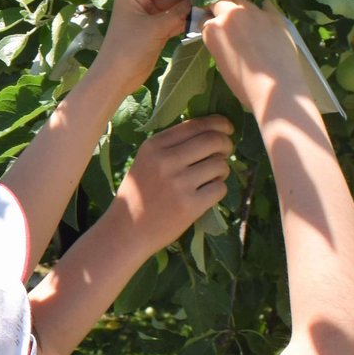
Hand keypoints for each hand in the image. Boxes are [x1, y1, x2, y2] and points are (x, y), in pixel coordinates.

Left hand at [86, 0, 195, 92]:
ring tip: (212, 7)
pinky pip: (173, 20)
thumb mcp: (155, 28)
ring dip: (190, 9)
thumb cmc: (130, 48)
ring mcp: (148, 16)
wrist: (117, 77)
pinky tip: (202, 19)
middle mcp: (140, 1)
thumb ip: (178, 12)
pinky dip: (185, 21)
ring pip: (173, 8)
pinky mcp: (154, 29)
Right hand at [112, 116, 235, 251]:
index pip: (195, 125)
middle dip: (226, 144)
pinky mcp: (190, 205)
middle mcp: (166, 161)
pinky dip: (219, 189)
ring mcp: (178, 184)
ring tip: (211, 177)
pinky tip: (207, 194)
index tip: (227, 129)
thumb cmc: (138, 195)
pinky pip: (220, 188)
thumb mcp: (146, 161)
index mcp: (154, 146)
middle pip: (213, 140)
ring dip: (222, 170)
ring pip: (220, 164)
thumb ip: (171, 145)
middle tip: (225, 152)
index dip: (218, 123)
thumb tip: (211, 131)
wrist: (126, 231)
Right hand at [199, 0, 311, 112]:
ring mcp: (253, 11)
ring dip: (239, 5)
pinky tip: (262, 17)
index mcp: (212, 29)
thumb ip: (219, 42)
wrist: (275, 89)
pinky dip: (261, 8)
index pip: (205, 18)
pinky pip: (264, 4)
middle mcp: (230, 14)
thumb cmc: (244, 85)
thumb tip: (225, 35)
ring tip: (245, 17)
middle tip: (225, 16)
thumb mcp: (221, 61)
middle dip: (220, 5)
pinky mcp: (274, 15)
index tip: (214, 26)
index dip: (209, 22)